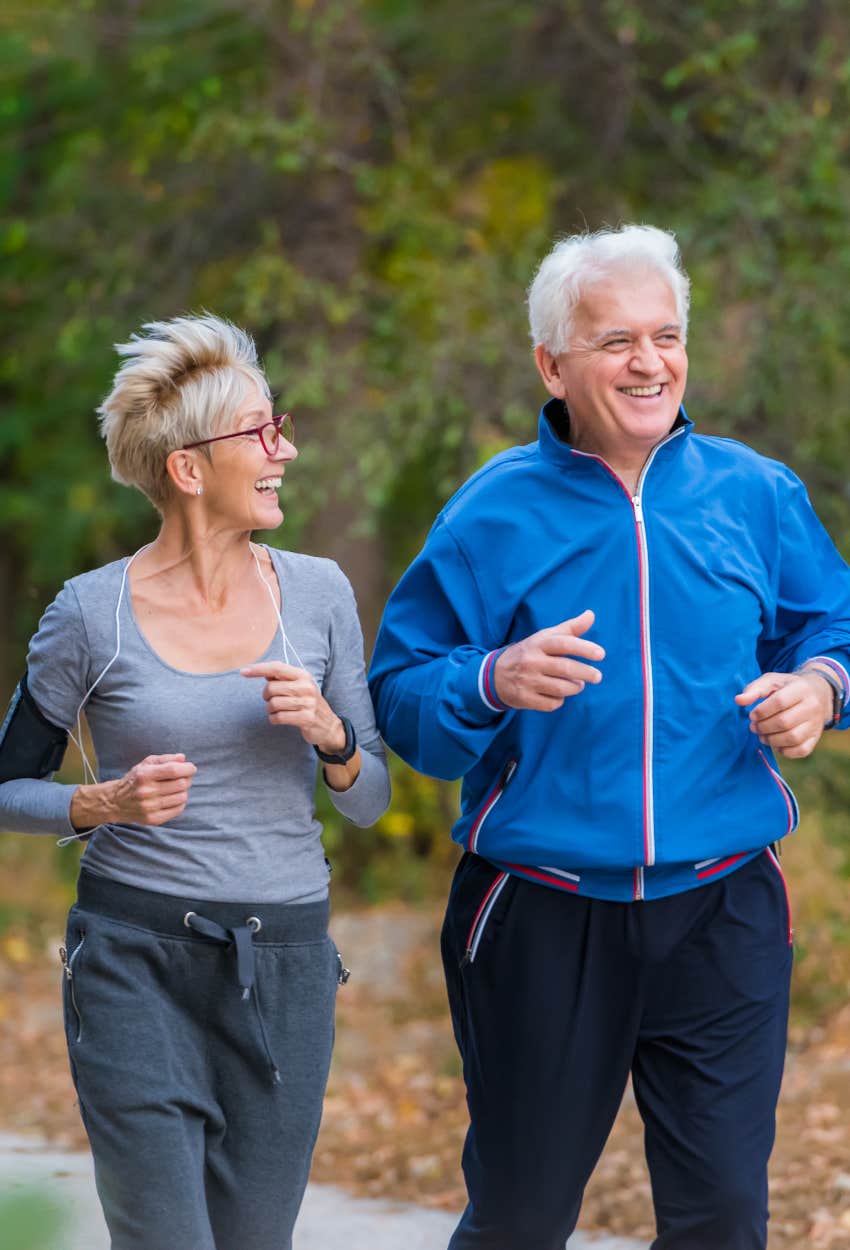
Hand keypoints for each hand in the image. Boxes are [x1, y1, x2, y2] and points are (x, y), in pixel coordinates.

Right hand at [70, 753, 196, 829]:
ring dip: (183, 791)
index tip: (191, 768)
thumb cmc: (135, 779)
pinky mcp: (153, 819)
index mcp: (144, 775)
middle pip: (181, 784)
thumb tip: (183, 759)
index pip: (174, 770)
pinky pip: (178, 810)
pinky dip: (180, 803)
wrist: (116, 802)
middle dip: (187, 779)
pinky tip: (172, 798)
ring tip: (175, 788)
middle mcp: (146, 792)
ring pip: (182, 797)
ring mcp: (149, 807)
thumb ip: (166, 759)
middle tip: (183, 778)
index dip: (187, 768)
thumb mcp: (146, 764)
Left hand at [241, 662, 345, 753]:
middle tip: (272, 700)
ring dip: (270, 710)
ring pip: (273, 704)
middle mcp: (306, 687)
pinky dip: (274, 719)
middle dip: (266, 696)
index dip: (258, 669)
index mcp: (303, 675)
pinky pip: (278, 718)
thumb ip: (282, 678)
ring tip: (278, 711)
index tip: (243, 671)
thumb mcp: (299, 686)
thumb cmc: (308, 703)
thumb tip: (263, 672)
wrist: (328, 725)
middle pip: (271, 688)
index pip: (277, 668)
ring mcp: (307, 703)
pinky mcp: (306, 718)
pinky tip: (279, 719)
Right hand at [493, 609, 604, 710]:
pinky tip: (559, 694)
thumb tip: (591, 615)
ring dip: (575, 687)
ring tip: (578, 684)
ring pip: (561, 688)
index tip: (600, 654)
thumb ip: (570, 628)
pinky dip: (560, 701)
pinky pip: (551, 703)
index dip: (584, 648)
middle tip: (597, 676)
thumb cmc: (529, 653)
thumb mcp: (545, 638)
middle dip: (586, 673)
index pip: (564, 643)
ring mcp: (527, 681)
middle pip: (565, 668)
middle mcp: (531, 661)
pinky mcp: (524, 698)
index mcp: (538, 643)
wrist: (495, 675)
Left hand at [735, 671, 832, 757]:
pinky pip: (801, 750)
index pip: (780, 702)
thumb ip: (754, 689)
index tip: (752, 715)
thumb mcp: (772, 681)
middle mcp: (812, 706)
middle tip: (753, 727)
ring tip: (762, 735)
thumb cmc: (787, 687)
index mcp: (801, 688)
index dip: (761, 711)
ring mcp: (816, 724)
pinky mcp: (816, 737)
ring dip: (771, 740)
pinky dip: (785, 751)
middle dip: (763, 727)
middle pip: (785, 722)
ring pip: (792, 738)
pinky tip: (775, 744)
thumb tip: (739, 700)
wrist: (817, 694)